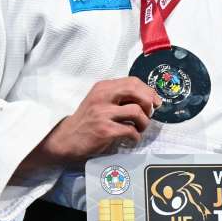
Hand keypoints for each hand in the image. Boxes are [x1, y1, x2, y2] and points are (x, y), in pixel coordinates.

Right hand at [33, 77, 160, 164]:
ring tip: (139, 128)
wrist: (66, 139)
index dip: (148, 91)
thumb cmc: (87, 121)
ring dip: (144, 122)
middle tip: (150, 114)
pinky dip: (135, 136)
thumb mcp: (100, 101)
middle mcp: (102, 97)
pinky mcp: (104, 130)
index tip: (155, 102)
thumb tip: (149, 99)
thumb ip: (119, 97)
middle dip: (149, 102)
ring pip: (136, 111)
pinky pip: (130, 130)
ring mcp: (103, 113)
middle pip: (135, 91)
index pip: (133, 81)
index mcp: (103, 87)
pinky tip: (131, 139)